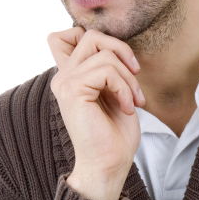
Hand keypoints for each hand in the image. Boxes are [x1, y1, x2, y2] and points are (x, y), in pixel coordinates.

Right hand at [48, 26, 145, 190]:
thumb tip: (116, 45)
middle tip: (135, 77)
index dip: (94, 38)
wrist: (110, 164)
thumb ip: (107, 67)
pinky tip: (127, 108)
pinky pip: (106, 70)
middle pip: (89, 35)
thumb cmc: (115, 134)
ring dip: (128, 78)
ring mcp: (65, 83)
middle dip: (121, 51)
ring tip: (133, 101)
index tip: (119, 64)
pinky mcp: (73, 90)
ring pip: (103, 54)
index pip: (64, 35)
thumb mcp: (114, 92)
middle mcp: (62, 77)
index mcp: (70, 76)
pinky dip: (124, 87)